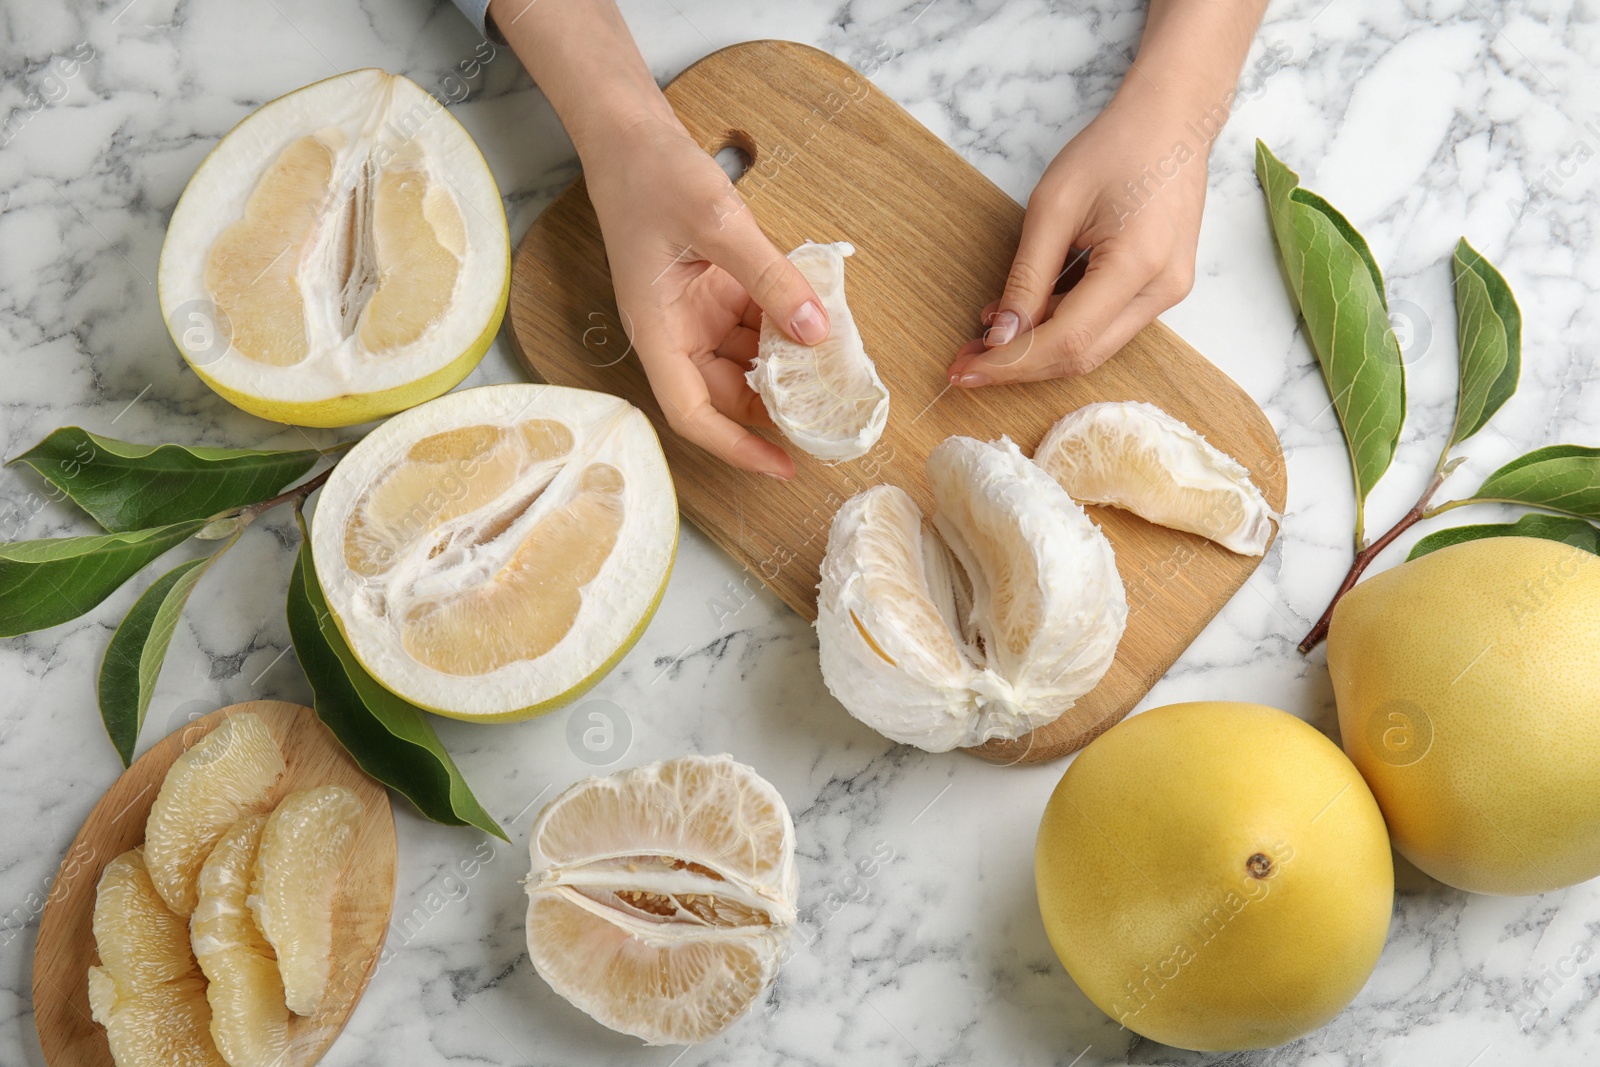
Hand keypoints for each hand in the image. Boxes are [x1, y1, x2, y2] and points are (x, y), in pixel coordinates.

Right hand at [582, 114, 827, 479]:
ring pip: (746, 360)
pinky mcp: (715, 290)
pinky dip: (786, 326)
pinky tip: (821, 320)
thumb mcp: (718, 223)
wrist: (630, 132)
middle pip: (725, 394)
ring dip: (786, 365)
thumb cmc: (652, 174)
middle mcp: (675, 332)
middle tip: (833, 414)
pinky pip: (755, 323)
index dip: (736, 448)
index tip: (784, 466)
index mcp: (657, 331)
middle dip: (775, 407)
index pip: (693, 413)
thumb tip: (816, 332)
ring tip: (836, 369)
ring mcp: (695, 313)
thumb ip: (770, 278)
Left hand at [948, 88, 1206, 386]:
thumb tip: (1001, 335)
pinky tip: (1023, 318)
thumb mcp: (1053, 205)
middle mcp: (1163, 289)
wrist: (1172, 120)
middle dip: (1018, 365)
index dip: (1010, 361)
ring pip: (1093, 347)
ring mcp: (1168, 292)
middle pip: (1081, 356)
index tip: (964, 370)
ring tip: (985, 338)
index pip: (1066, 339)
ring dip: (1037, 349)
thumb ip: (1027, 276)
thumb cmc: (1114, 148)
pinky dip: (1061, 327)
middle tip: (965, 364)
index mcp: (1138, 263)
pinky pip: (1106, 325)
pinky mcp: (1161, 288)